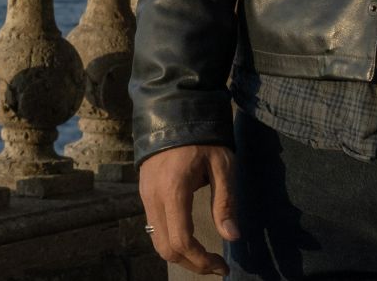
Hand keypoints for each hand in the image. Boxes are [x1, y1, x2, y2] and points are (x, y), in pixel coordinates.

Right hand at [138, 142, 239, 274]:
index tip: (221, 266)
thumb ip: (225, 202)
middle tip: (215, 266)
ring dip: (181, 255)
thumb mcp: (222, 165)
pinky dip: (171, 241)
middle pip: (166, 248)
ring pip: (157, 241)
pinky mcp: (144, 193)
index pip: (182, 241)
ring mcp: (145, 195)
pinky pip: (154, 227)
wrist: (172, 111)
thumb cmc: (203, 137)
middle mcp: (153, 197)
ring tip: (205, 256)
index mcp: (173, 191)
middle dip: (191, 264)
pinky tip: (190, 239)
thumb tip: (232, 237)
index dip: (201, 261)